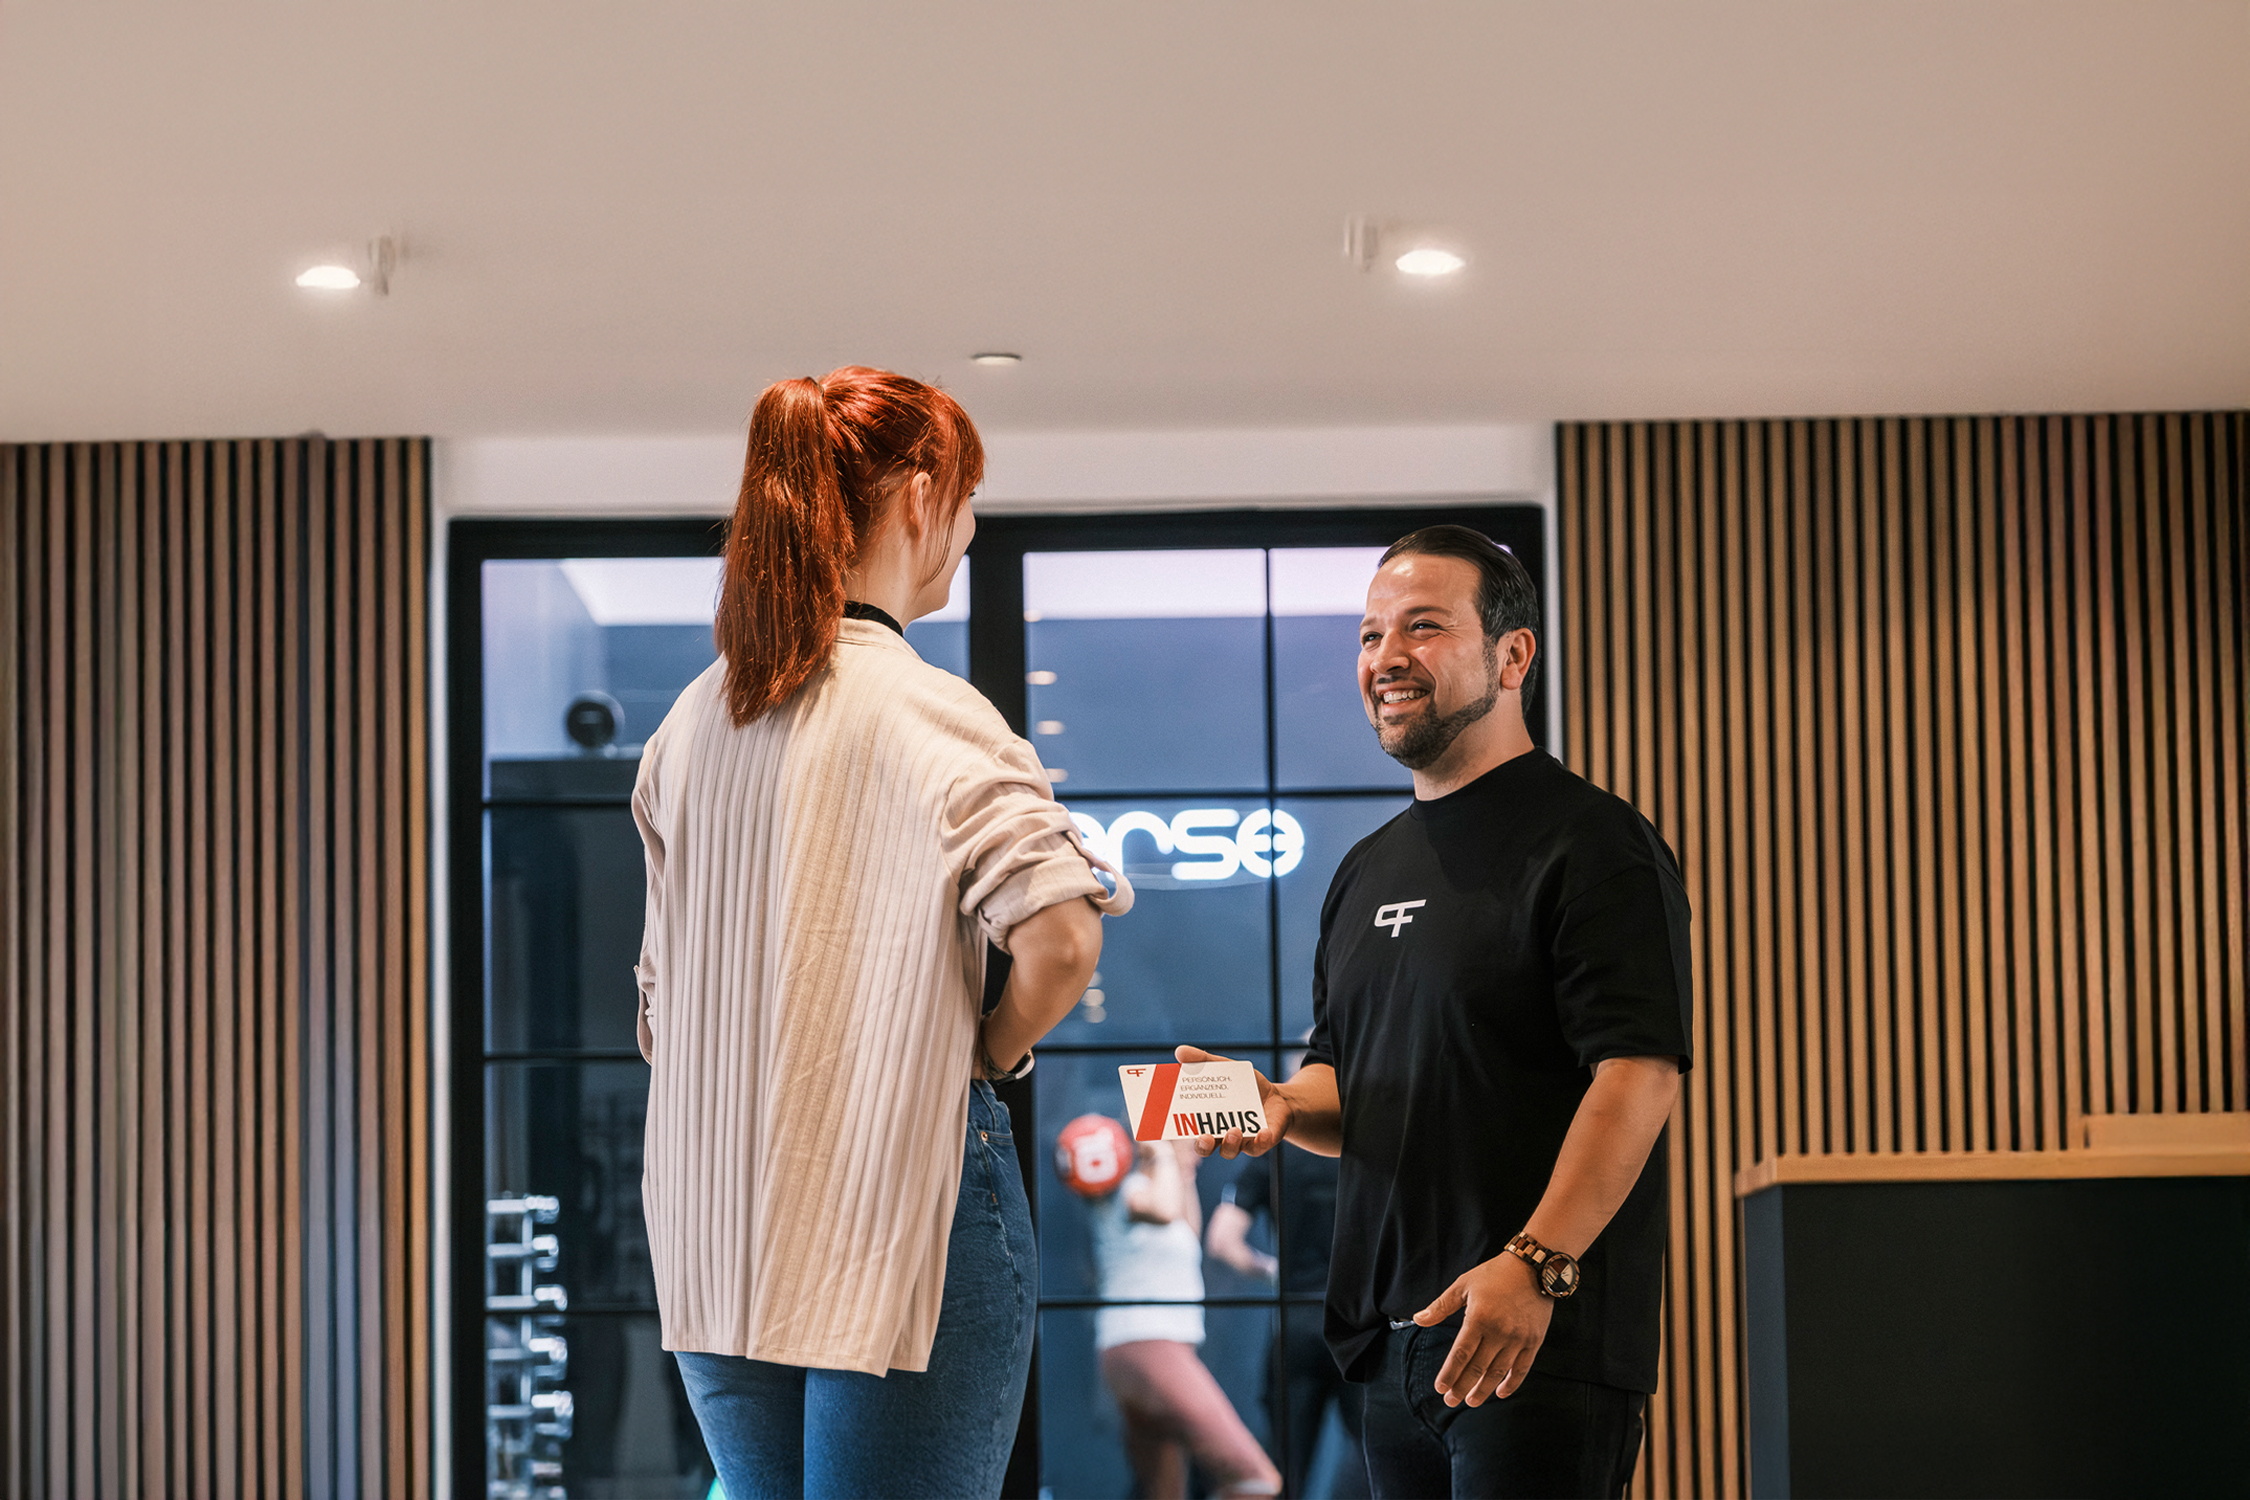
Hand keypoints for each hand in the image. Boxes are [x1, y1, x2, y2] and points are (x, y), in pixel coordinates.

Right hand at [1173, 1045, 1291, 1158]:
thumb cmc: (1245, 1086)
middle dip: (1203, 1145)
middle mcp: (1220, 1136)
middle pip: (1205, 1148)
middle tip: (1204, 1137)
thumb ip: (1203, 1061)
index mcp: (1207, 1120)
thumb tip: (1179, 1051)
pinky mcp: (1263, 1142)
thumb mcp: (1225, 1068)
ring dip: (1230, 1144)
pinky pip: (1259, 1147)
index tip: (1175, 1120)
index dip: (1180, 1128)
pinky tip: (1262, 1132)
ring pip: (1230, 1151)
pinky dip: (1260, 1142)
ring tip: (1234, 1130)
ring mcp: (1242, 1141)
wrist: (1277, 1097)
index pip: (1187, 1129)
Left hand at [1414, 1250, 1552, 1406]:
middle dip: (1462, 1387)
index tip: (1440, 1388)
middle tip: (1450, 1401)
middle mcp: (1499, 1331)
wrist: (1533, 1267)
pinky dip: (1511, 1383)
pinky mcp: (1534, 1341)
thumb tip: (1418, 1319)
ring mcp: (1518, 1338)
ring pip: (1498, 1372)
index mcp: (1479, 1318)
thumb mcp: (1463, 1285)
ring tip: (1471, 1401)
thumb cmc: (1494, 1274)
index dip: (1449, 1374)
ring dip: (1483, 1390)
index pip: (1460, 1354)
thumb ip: (1440, 1306)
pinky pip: (1522, 1368)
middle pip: (1477, 1367)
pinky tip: (1500, 1392)